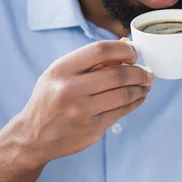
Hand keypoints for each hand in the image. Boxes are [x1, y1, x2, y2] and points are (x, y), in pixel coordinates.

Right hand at [17, 40, 152, 164]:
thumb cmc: (51, 97)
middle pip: (118, 74)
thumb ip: (91, 59)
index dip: (123, 49)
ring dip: (142, 87)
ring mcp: (82, 111)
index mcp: (61, 70)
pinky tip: (139, 96)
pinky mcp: (93, 128)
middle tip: (147, 71)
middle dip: (139, 71)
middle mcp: (70, 89)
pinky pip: (122, 111)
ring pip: (124, 94)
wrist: (33, 136)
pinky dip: (136, 101)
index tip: (133, 53)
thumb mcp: (60, 73)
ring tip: (146, 83)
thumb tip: (127, 44)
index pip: (100, 50)